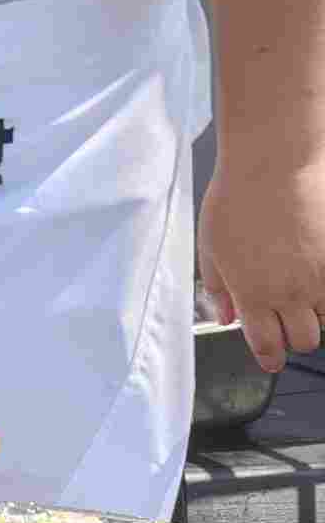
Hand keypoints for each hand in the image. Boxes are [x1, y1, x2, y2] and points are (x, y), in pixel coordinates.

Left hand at [198, 151, 324, 370]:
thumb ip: (217, 287)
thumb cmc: (237, 196)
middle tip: (284, 319)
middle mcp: (290, 293)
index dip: (269, 358)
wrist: (274, 163)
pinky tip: (314, 270)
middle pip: (304, 340)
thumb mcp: (210, 244)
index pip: (267, 347)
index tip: (270, 359)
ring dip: (314, 311)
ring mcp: (320, 277)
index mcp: (253, 294)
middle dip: (294, 336)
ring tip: (300, 287)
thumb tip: (224, 316)